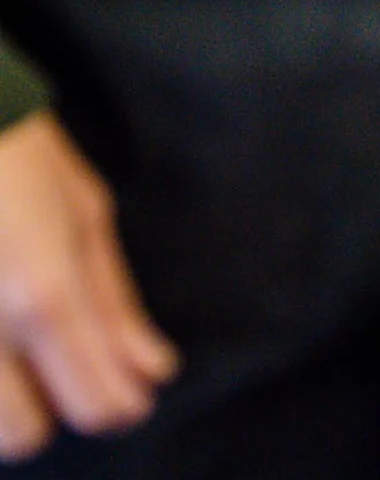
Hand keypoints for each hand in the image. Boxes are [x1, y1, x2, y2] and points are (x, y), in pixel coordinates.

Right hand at [0, 111, 177, 461]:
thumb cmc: (19, 152)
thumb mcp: (86, 217)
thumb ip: (116, 304)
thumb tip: (153, 371)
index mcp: (43, 294)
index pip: (98, 405)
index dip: (122, 407)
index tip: (126, 392)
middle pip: (22, 438)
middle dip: (51, 413)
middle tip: (59, 372)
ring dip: (3, 404)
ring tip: (17, 354)